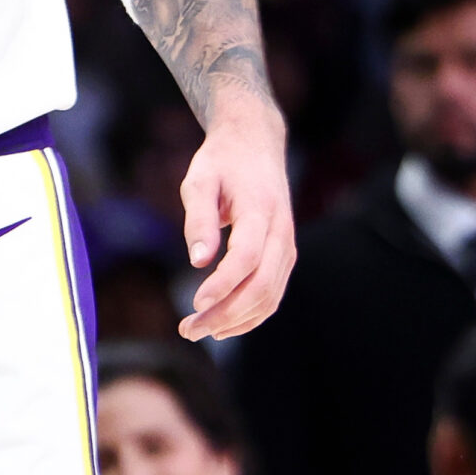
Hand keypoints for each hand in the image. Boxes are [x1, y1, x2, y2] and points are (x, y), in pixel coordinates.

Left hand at [177, 105, 294, 340]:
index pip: (247, 256)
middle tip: (188, 329)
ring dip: (236, 321)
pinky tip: (223, 326)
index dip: (224, 284)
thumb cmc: (221, 161)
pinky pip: (273, 293)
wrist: (255, 144)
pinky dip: (251, 315)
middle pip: (262, 285)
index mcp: (260, 210)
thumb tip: (198, 262)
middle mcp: (281, 232)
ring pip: (270, 296)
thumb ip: (199, 218)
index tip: (195, 303)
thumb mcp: (200, 180)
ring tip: (198, 330)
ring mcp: (287, 246)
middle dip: (226, 313)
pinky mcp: (284, 256)